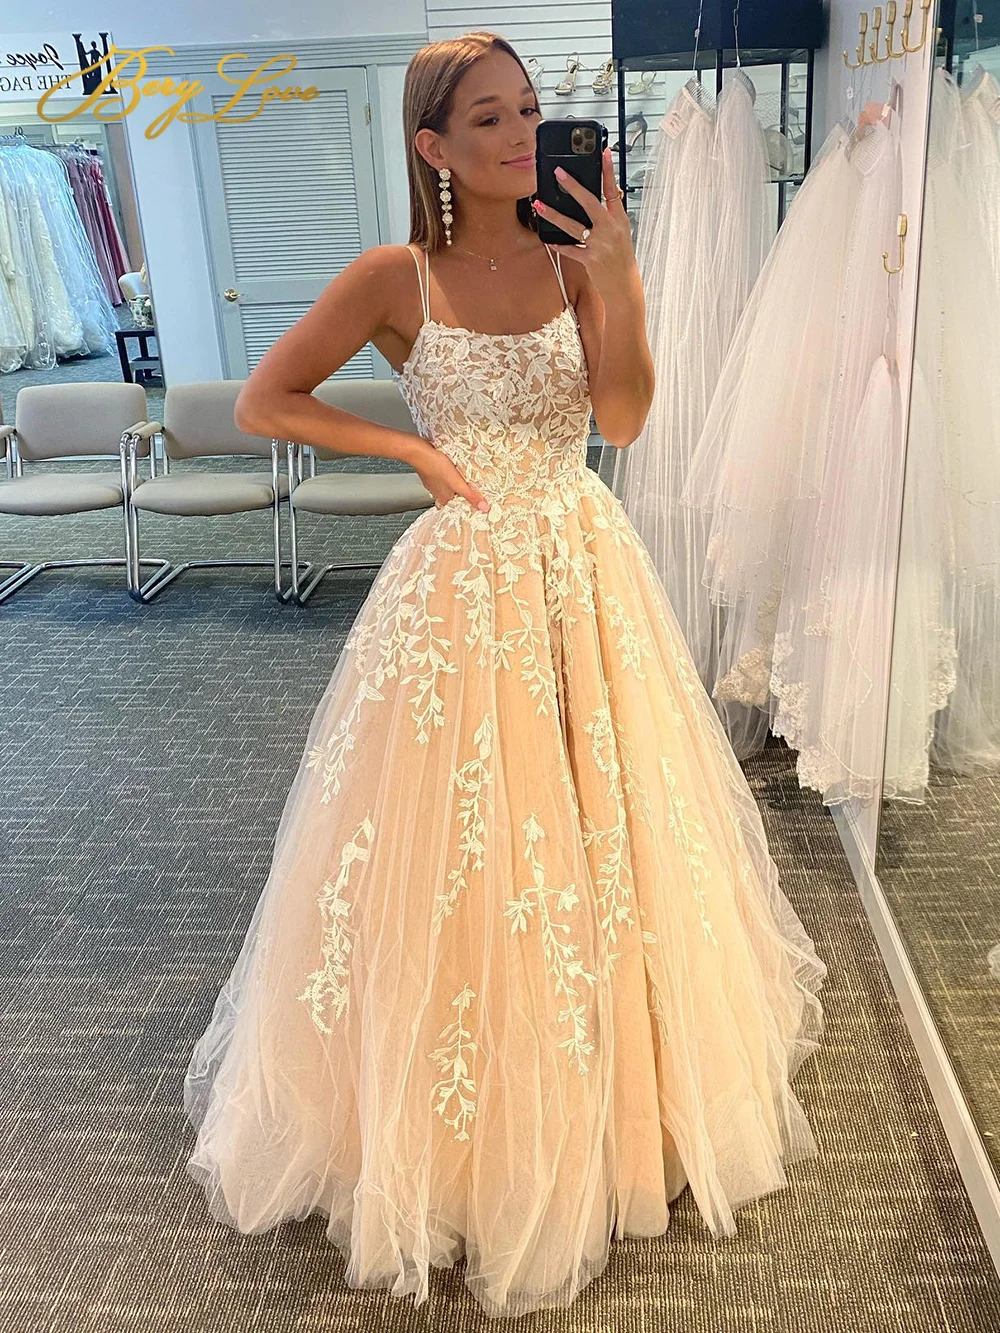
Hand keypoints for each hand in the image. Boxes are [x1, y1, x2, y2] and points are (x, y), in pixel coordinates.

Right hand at [415, 446, 490, 512]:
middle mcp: (437, 492)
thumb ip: (471, 496)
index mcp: (444, 498)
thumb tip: (484, 508)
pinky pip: (441, 474)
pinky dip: (446, 472)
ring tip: (461, 476)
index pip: (455, 506)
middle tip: (469, 486)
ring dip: (453, 481)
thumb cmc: (435, 466)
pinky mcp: (430, 471)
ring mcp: (432, 482)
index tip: (473, 499)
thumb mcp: (458, 483)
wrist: (419, 451)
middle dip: (460, 491)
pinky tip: (450, 466)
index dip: (464, 502)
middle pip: (451, 495)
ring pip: (446, 485)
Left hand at [532, 148, 635, 296]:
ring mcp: (599, 244)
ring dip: (554, 215)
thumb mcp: (623, 234)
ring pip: (572, 225)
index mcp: (620, 220)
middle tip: (558, 172)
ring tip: (539, 205)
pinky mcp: (589, 259)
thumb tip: (609, 196)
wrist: (625, 287)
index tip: (603, 153)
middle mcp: (610, 229)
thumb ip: (613, 215)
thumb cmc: (622, 260)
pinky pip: (570, 250)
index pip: (614, 190)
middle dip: (573, 186)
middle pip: (590, 202)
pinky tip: (548, 239)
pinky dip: (559, 245)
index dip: (609, 171)